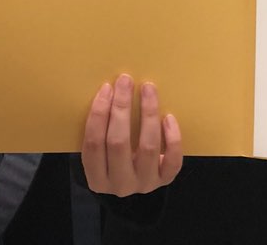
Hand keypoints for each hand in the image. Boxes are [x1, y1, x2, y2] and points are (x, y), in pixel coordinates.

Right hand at [81, 73, 182, 196]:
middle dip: (121, 107)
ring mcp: (144, 184)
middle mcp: (119, 185)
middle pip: (118, 142)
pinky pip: (172, 160)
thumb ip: (100, 131)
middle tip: (126, 81)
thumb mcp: (101, 153)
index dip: (98, 113)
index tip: (106, 87)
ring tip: (148, 89)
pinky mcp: (165, 180)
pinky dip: (172, 137)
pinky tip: (168, 117)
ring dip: (148, 113)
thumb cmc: (114, 158)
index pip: (93, 144)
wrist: (134, 183)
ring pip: (148, 147)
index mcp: (96, 179)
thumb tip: (107, 91)